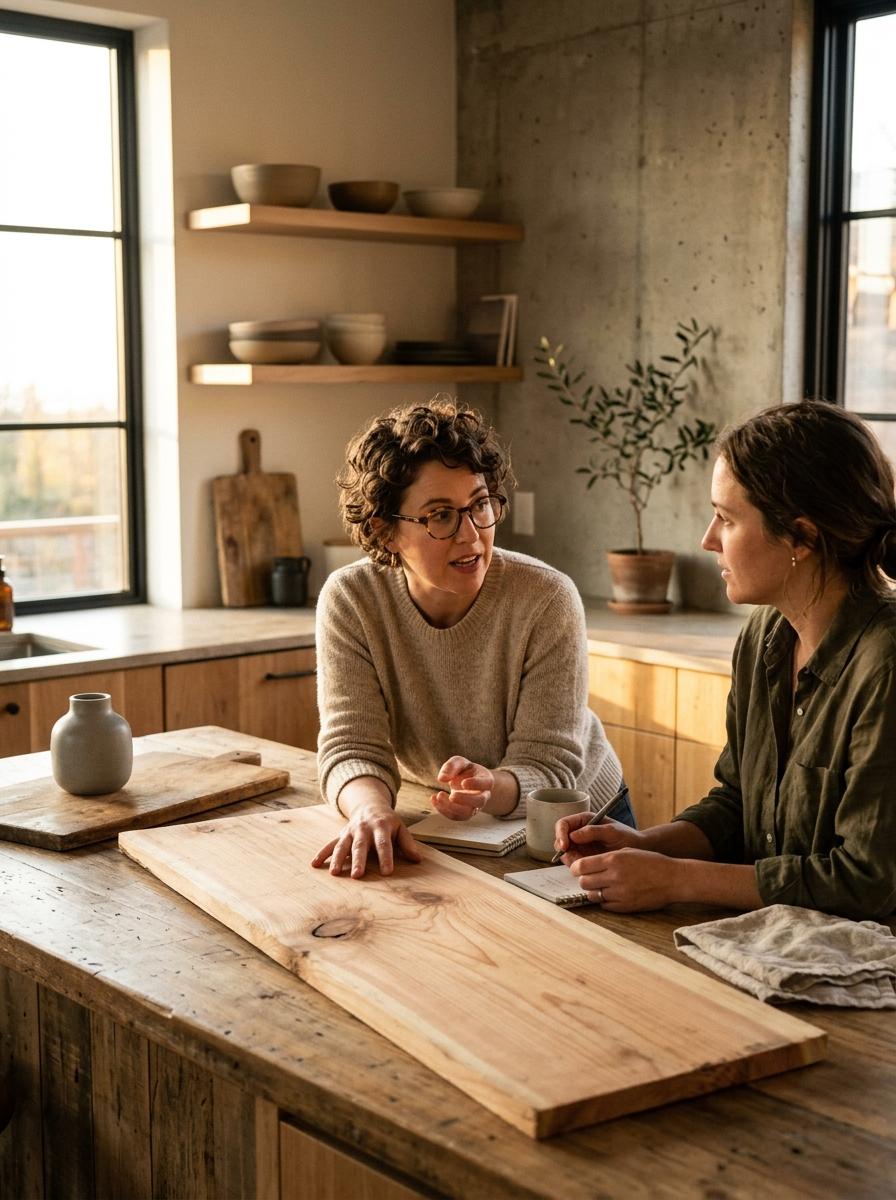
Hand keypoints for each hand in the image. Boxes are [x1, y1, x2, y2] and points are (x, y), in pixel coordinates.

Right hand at [311, 802, 421, 878]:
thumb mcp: (400, 828)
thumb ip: (407, 843)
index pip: (384, 844)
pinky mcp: (341, 834)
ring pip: (343, 845)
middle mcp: (363, 829)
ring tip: (334, 873)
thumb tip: (417, 859)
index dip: (386, 858)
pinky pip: (329, 844)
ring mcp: (350, 831)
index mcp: (381, 827)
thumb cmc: (387, 821)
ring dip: (337, 859)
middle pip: (360, 846)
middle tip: (357, 876)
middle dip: (358, 861)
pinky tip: (315, 864)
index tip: (387, 872)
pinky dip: (322, 853)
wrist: (369, 805)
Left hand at [431, 756, 493, 819]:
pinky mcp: (464, 813)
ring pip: (467, 813)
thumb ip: (451, 766)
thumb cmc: (465, 770)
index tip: (463, 783)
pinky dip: (443, 810)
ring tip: (438, 795)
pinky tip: (434, 799)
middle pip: (480, 801)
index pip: (487, 783)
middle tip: (452, 795)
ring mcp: (474, 806)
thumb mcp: (458, 762)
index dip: (476, 784)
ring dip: (451, 807)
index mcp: (485, 780)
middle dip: (465, 799)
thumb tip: (442, 778)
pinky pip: (456, 816)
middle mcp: (483, 795)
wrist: (466, 781)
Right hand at [554, 810, 642, 863]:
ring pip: (565, 852)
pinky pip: (573, 862)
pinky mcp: (584, 857)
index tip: (565, 845)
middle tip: (572, 858)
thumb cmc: (626, 836)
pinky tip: (587, 867)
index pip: (563, 824)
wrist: (637, 850)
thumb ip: (592, 831)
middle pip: (560, 839)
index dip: (560, 834)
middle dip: (562, 849)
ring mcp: (580, 846)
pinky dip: (575, 865)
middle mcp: (579, 832)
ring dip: (569, 858)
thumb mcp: (611, 831)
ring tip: (583, 863)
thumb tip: (573, 835)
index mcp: (584, 820)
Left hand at [568, 847, 683, 911]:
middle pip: (583, 882)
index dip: (575, 867)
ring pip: (592, 895)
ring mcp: (619, 893)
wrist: (672, 878)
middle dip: (583, 879)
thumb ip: (606, 858)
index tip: (577, 868)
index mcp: (614, 859)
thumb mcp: (628, 851)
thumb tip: (585, 864)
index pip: (581, 865)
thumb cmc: (651, 862)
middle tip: (589, 877)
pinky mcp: (625, 906)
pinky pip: (604, 905)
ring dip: (594, 890)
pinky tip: (612, 894)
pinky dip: (605, 900)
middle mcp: (614, 876)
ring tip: (602, 886)